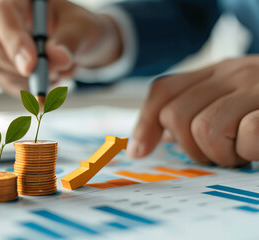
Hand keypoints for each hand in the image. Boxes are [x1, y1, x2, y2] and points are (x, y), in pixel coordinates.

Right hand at [0, 0, 122, 95]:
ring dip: (29, 79)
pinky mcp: (2, 68)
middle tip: (49, 74)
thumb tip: (57, 58)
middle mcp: (1, 21)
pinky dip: (31, 89)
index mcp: (17, 1)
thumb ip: (70, 40)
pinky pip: (7, 84)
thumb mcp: (83, 29)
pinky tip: (50, 79)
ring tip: (58, 70)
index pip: (2, 14)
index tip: (31, 65)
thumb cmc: (79, 29)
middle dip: (15, 64)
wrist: (81, 46)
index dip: (13, 40)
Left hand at [128, 56, 258, 166]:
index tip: (137, 152)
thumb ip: (201, 109)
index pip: (163, 90)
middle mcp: (232, 73)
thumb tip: (163, 136)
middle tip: (218, 155)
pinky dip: (250, 150)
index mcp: (217, 72)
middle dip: (191, 147)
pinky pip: (248, 131)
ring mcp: (254, 86)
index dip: (145, 124)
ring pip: (205, 128)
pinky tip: (258, 147)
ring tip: (242, 153)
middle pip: (175, 114)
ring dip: (221, 154)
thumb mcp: (237, 99)